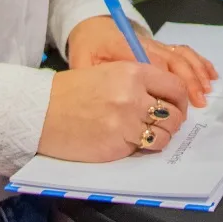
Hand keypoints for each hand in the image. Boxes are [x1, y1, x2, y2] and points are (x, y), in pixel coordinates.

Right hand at [38, 62, 189, 161]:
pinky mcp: (117, 145)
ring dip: (161, 137)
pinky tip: (131, 142)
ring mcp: (126, 122)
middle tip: (163, 124)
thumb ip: (138, 82)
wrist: (41, 111)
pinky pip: (145, 148)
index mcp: (133, 72)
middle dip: (173, 121)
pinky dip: (144, 148)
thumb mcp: (108, 73)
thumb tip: (167, 99)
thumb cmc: (72, 91)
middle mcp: (133, 96)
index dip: (180, 100)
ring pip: (165, 135)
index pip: (175, 87)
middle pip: (175, 114)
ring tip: (147, 135)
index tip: (176, 107)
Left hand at [67, 15, 217, 106]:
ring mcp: (156, 44)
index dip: (165, 81)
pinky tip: (211, 75)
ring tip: (206, 92)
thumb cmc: (88, 47)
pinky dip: (199, 62)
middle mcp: (145, 44)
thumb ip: (90, 75)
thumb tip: (102, 94)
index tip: (174, 102)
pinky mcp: (162, 47)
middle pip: (172, 59)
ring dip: (196, 72)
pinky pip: (184, 52)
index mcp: (125, 46)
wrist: (93, 26)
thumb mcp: (82, 61)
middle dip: (188, 80)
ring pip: (181, 55)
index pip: (150, 62)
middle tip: (199, 102)